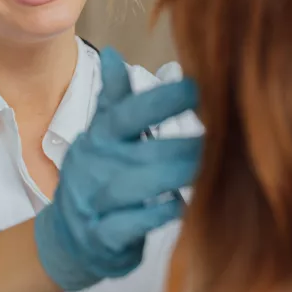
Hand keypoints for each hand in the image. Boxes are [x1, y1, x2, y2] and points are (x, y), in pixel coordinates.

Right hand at [34, 48, 201, 291]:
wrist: (68, 238)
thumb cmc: (96, 180)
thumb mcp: (99, 138)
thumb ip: (113, 99)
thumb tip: (112, 53)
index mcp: (97, 140)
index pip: (125, 114)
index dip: (160, 100)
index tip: (197, 88)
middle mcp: (93, 168)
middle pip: (140, 151)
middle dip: (183, 145)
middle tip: (223, 137)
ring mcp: (94, 204)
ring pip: (135, 187)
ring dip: (174, 176)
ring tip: (210, 169)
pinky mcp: (101, 237)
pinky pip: (129, 225)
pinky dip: (156, 215)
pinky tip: (181, 205)